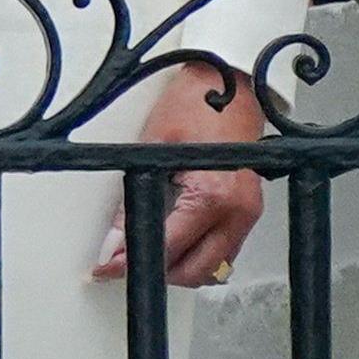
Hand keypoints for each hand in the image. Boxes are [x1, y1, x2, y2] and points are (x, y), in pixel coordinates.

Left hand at [92, 61, 267, 288]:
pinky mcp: (249, 211)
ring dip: (179, 267)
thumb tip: (115, 239)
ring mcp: (248, 214)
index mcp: (213, 196)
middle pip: (196, 271)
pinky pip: (224, 250)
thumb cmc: (194, 106)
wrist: (229, 84)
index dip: (133, 262)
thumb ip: (134, 199)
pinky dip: (197, 254)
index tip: (108, 267)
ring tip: (144, 252)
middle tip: (122, 263)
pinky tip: (171, 240)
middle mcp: (237, 212)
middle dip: (158, 273)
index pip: (168, 248)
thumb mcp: (151, 149)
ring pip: (213, 267)